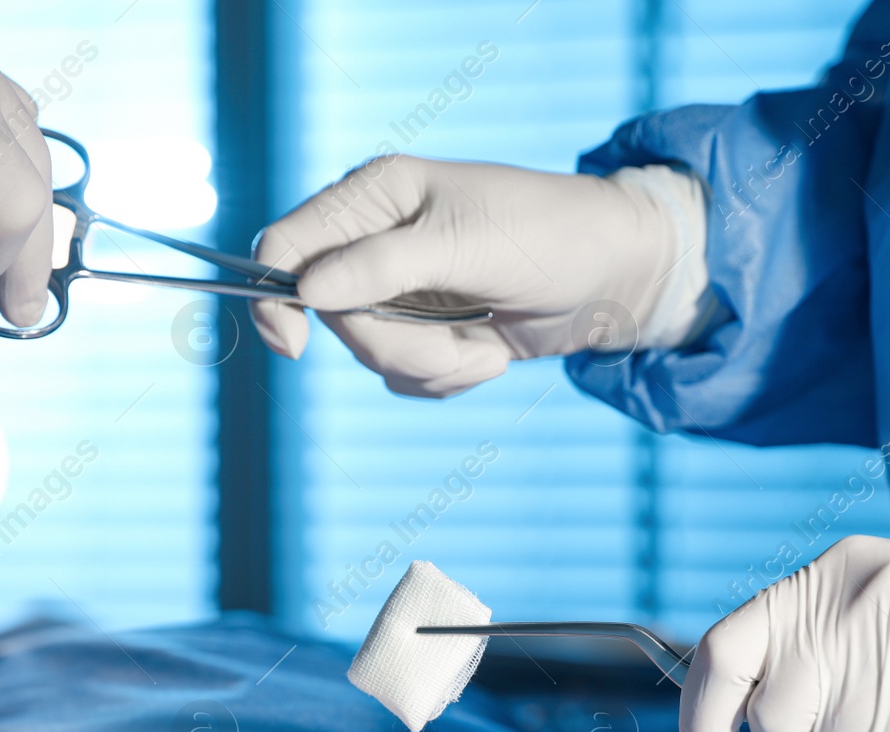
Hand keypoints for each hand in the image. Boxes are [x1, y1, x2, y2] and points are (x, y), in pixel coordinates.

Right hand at [251, 156, 707, 397]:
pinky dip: (444, 378)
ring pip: (369, 354)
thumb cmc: (548, 236)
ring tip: (485, 346)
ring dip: (430, 365)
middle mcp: (377, 241)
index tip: (294, 345)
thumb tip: (308, 289)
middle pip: (329, 316)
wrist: (614, 278)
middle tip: (456, 343)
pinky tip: (488, 354)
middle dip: (393, 345)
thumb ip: (383, 267)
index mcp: (375, 196)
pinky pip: (403, 377)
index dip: (275, 295)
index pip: (288, 244)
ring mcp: (401, 290)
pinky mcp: (426, 332)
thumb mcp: (464, 246)